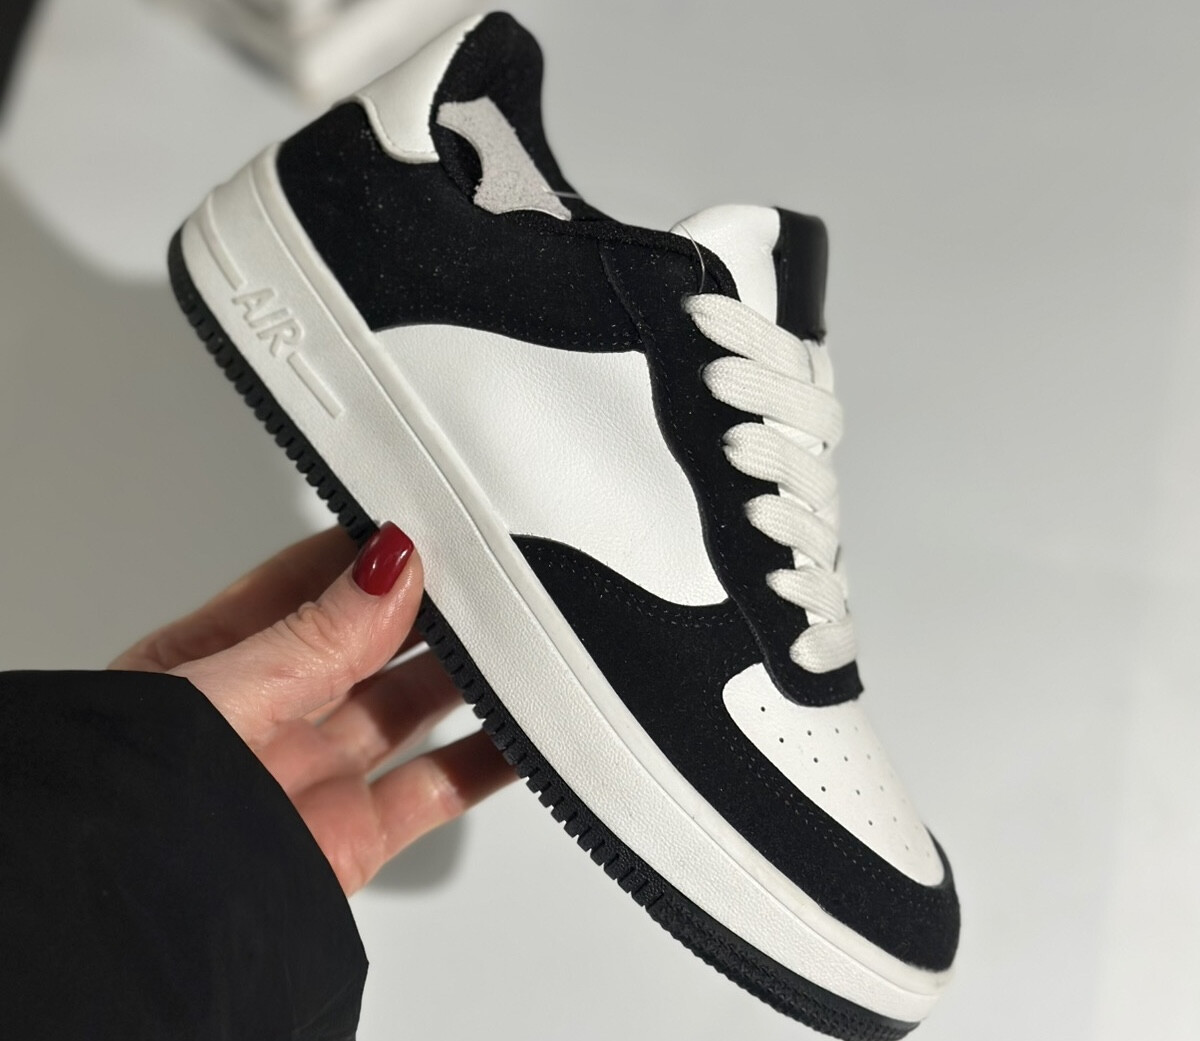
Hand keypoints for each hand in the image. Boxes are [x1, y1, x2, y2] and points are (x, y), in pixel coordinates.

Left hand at [110, 524, 514, 894]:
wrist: (133, 940)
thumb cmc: (123, 817)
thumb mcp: (216, 701)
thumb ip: (311, 638)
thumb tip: (385, 568)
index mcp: (212, 667)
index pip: (304, 587)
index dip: (368, 555)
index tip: (430, 528)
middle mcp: (265, 718)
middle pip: (368, 642)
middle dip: (428, 609)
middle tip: (490, 576)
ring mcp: (312, 776)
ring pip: (409, 707)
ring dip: (468, 676)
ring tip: (521, 637)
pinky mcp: (353, 837)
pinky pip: (436, 787)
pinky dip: (489, 758)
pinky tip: (525, 730)